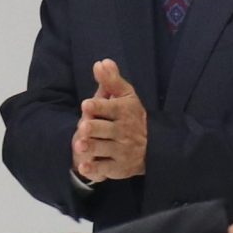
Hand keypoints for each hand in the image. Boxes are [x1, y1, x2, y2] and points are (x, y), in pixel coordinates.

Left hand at [72, 57, 147, 182]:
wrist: (153, 146)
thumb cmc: (131, 117)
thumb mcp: (125, 96)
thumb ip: (111, 80)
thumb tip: (101, 62)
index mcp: (124, 112)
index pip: (111, 108)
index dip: (98, 107)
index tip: (86, 105)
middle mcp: (123, 132)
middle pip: (105, 130)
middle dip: (94, 129)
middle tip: (84, 127)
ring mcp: (121, 151)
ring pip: (103, 149)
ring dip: (91, 148)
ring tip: (79, 145)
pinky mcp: (118, 168)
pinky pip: (105, 169)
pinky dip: (94, 170)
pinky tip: (84, 167)